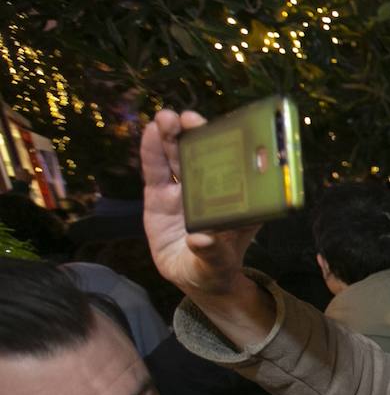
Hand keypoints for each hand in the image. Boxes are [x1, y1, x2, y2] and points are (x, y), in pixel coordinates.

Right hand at [140, 108, 258, 297]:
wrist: (193, 276)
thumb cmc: (214, 267)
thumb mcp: (215, 265)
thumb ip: (212, 252)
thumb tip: (202, 240)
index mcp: (235, 201)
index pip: (234, 169)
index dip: (228, 149)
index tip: (224, 133)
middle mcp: (211, 189)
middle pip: (203, 155)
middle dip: (196, 134)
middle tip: (189, 118)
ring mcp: (184, 189)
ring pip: (178, 157)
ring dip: (173, 135)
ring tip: (166, 118)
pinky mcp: (160, 194)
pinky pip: (156, 169)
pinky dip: (152, 150)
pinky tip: (149, 132)